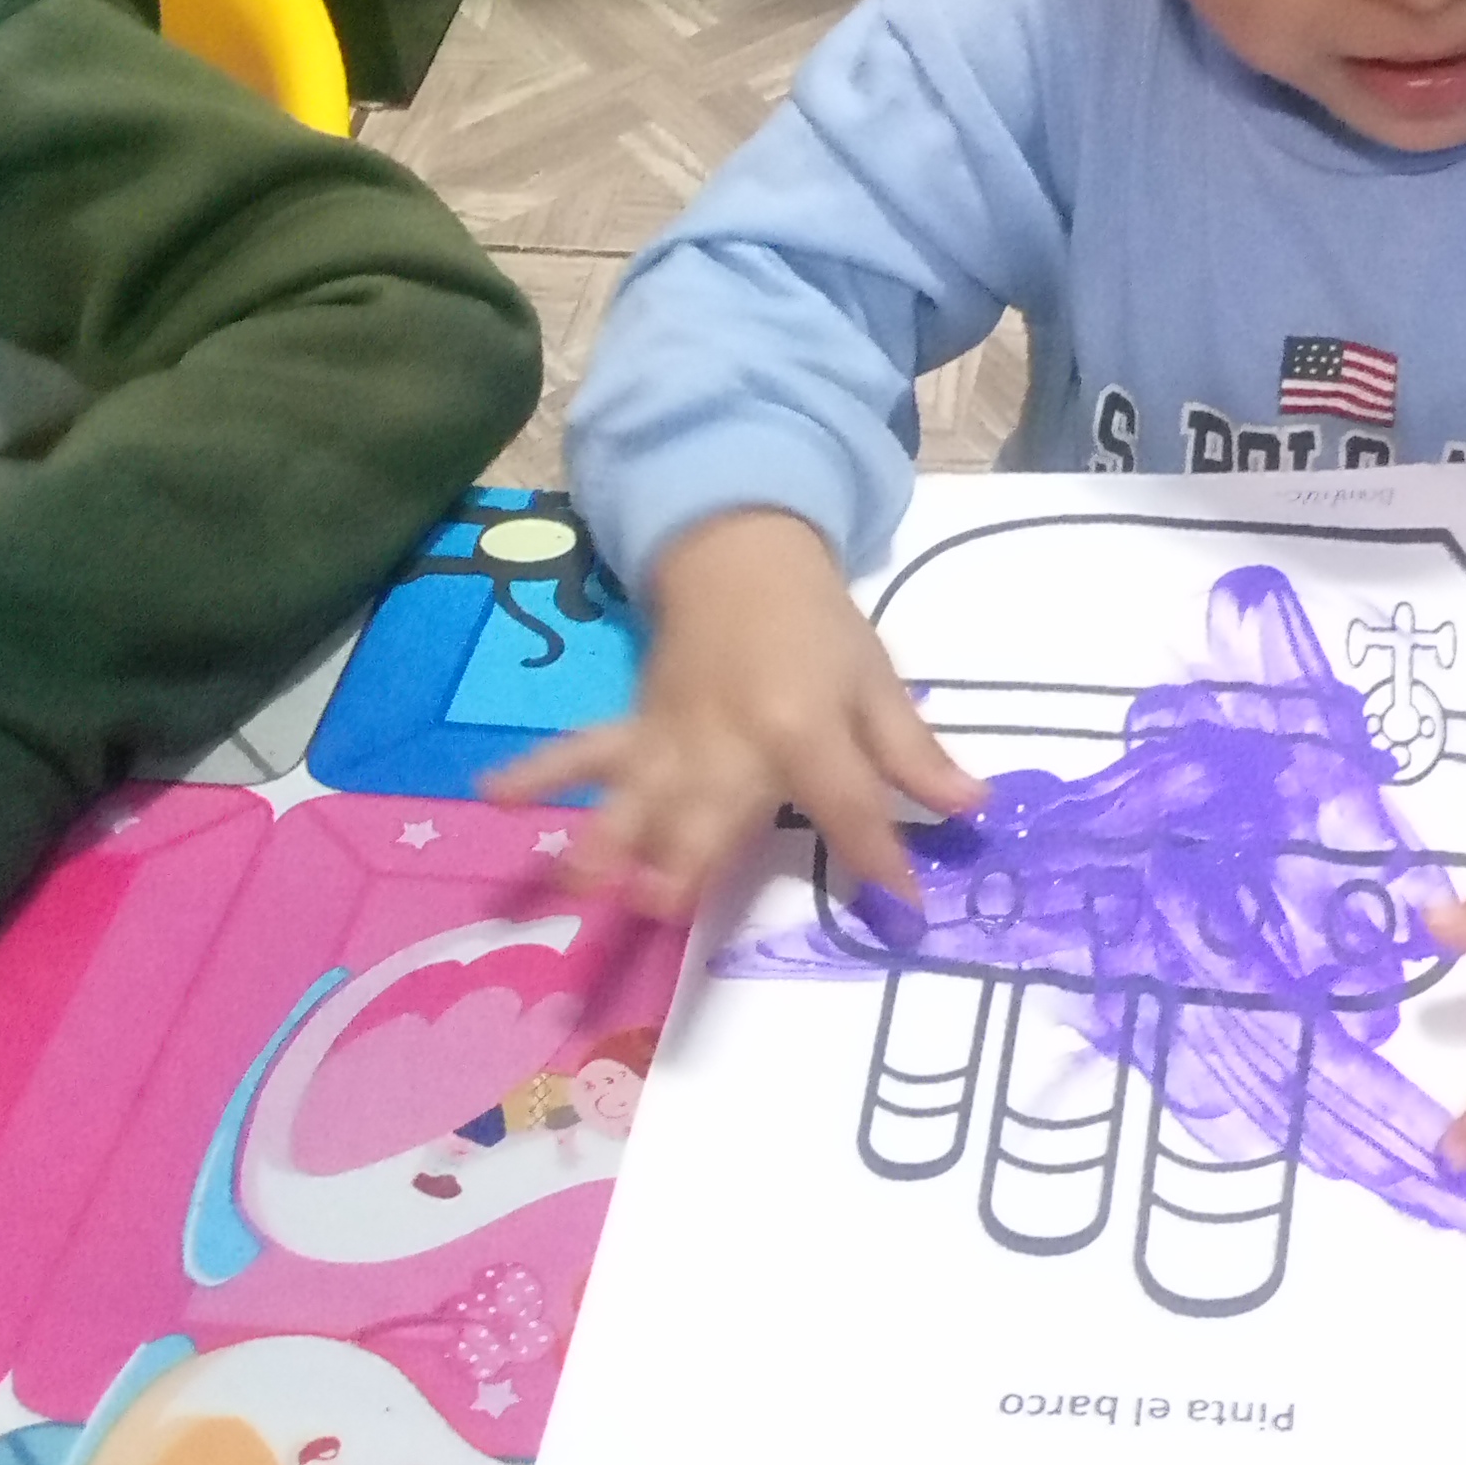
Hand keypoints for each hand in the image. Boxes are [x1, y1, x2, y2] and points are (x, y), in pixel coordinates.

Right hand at [486, 507, 982, 921]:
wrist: (742, 553)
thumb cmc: (819, 628)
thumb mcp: (878, 683)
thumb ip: (915, 756)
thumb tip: (972, 810)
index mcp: (802, 727)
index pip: (849, 805)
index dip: (880, 859)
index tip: (905, 911)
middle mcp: (728, 739)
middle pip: (710, 809)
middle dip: (688, 855)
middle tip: (663, 904)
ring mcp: (671, 738)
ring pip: (635, 796)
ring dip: (604, 838)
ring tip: (576, 884)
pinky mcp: (635, 730)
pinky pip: (582, 752)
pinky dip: (537, 773)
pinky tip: (493, 796)